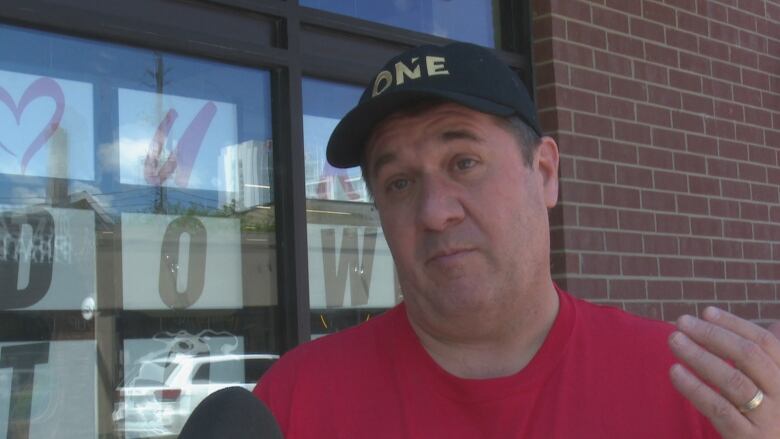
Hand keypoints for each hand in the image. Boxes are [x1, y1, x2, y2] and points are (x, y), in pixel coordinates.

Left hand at [668, 307, 779, 438]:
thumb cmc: (772, 420)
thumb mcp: (776, 389)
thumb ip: (771, 361)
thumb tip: (774, 324)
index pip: (766, 343)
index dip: (736, 325)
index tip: (706, 312)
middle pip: (749, 357)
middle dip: (713, 335)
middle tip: (682, 322)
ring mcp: (767, 419)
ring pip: (733, 381)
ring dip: (700, 356)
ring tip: (674, 340)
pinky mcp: (748, 438)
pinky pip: (718, 408)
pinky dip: (695, 388)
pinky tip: (675, 371)